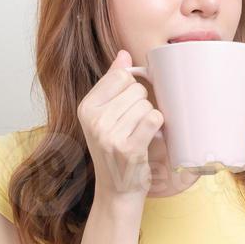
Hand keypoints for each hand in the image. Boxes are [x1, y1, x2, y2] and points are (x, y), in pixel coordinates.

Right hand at [77, 50, 163, 198]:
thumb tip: (123, 53)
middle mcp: (94, 120)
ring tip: (140, 134)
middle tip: (135, 125)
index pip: (120, 76)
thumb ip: (113, 82)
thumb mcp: (105, 115)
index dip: (132, 87)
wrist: (117, 190)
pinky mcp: (128, 148)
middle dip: (143, 104)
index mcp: (86, 107)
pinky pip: (154, 119)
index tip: (128, 106)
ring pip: (147, 104)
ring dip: (150, 118)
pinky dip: (158, 126)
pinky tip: (150, 137)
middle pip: (136, 89)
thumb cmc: (115, 150)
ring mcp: (109, 135)